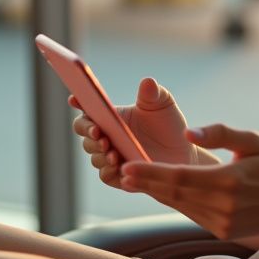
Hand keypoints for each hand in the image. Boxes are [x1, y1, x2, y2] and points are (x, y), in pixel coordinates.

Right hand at [70, 77, 203, 187]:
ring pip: (95, 157)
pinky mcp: (121, 176)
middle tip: (99, 133)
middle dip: (89, 133)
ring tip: (113, 153)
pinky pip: (106, 175)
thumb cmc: (169, 125)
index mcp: (112, 118)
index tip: (74, 99)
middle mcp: (107, 138)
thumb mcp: (163, 104)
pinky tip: (117, 166)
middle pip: (85, 135)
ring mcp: (112, 158)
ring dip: (101, 154)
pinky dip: (108, 171)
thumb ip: (153, 93)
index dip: (78, 103)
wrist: (184, 153)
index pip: (88, 111)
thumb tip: (147, 81)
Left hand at [118, 122, 258, 241]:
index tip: (127, 167)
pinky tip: (162, 191)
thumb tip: (189, 132)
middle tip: (122, 172)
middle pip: (174, 194)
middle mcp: (223, 207)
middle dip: (146, 184)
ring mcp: (223, 223)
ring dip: (157, 194)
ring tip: (134, 181)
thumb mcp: (256, 141)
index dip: (150, 174)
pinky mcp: (224, 231)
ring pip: (180, 206)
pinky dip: (176, 202)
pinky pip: (192, 214)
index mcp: (229, 182)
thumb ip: (222, 134)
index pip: (179, 178)